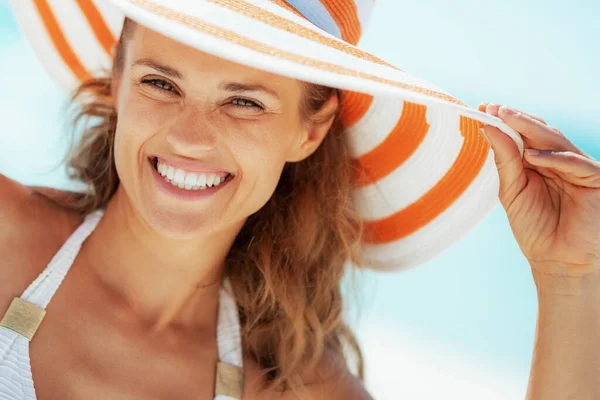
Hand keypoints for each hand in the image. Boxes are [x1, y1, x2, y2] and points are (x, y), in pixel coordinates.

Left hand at [479, 104, 599, 280]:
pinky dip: (553, 158)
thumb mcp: (512, 191)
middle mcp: (558, 160)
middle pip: (537, 132)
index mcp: (538, 162)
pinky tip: (532, 155)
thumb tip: (490, 128)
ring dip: (530, 128)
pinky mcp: (595, 179)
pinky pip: (574, 162)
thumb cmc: (535, 228)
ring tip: (506, 119)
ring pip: (555, 140)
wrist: (558, 261)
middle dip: (515, 118)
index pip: (521, 135)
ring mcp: (577, 167)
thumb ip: (504, 160)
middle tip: (494, 108)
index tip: (483, 108)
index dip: (504, 121)